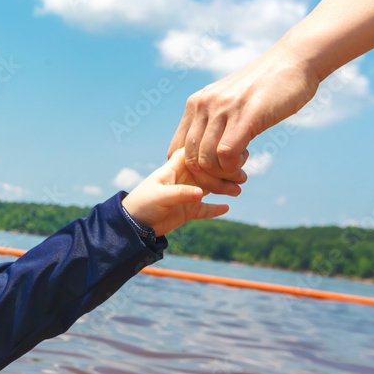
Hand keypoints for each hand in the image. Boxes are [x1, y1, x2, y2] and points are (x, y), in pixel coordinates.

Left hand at [122, 148, 237, 236]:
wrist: (132, 226)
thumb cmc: (141, 204)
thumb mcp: (159, 196)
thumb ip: (180, 193)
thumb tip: (201, 193)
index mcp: (174, 169)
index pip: (194, 153)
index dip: (208, 149)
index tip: (225, 148)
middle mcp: (183, 180)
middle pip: (208, 170)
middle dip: (223, 171)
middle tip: (241, 173)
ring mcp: (186, 195)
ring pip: (210, 188)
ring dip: (224, 188)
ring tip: (239, 189)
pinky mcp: (187, 211)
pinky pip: (205, 209)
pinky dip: (215, 209)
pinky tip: (227, 207)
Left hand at [167, 44, 318, 187]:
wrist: (296, 60)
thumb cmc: (267, 86)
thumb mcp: (231, 102)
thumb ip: (215, 122)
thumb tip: (207, 152)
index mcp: (196, 104)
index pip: (176, 150)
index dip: (191, 171)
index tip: (211, 177)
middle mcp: (203, 106)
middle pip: (189, 159)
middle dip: (207, 180)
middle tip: (228, 183)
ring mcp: (222, 109)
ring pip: (206, 160)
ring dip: (223, 176)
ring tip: (239, 173)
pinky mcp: (245, 115)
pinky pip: (225, 154)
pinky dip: (233, 167)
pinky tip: (245, 160)